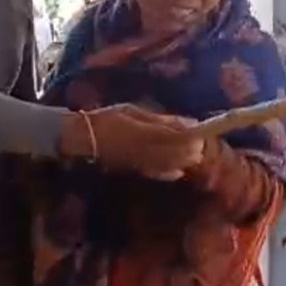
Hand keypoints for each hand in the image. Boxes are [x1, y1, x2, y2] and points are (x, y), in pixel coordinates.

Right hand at [61, 105, 203, 178]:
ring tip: (193, 154)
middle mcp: (145, 149)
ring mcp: (141, 163)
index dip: (192, 137)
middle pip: (177, 153)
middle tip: (200, 142)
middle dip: (191, 149)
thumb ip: (161, 119)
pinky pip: (159, 174)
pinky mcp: (137, 171)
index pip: (176, 137)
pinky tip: (178, 170)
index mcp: (144, 132)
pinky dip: (171, 172)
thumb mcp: (134, 111)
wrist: (83, 139)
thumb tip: (189, 122)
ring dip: (184, 160)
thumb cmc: (109, 118)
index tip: (202, 132)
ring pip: (172, 165)